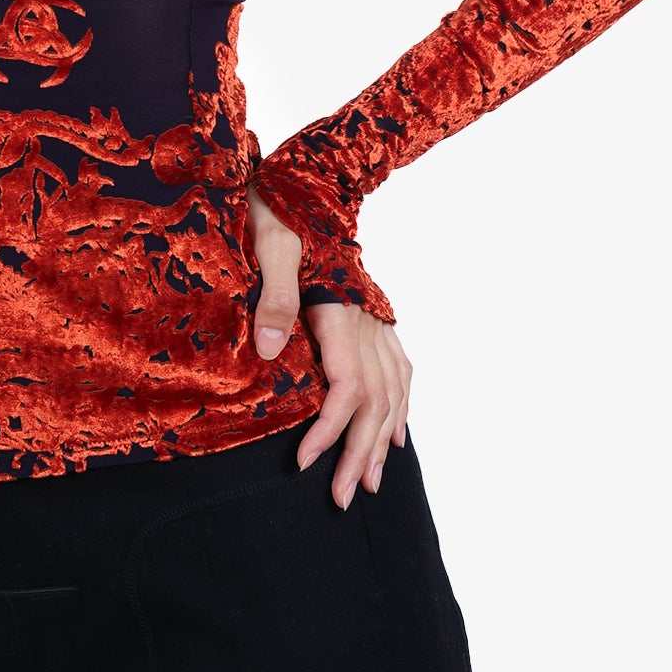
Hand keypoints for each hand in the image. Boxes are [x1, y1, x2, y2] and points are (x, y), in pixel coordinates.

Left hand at [246, 183, 411, 509]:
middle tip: (342, 498)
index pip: (345, 386)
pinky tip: (401, 432)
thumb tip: (267, 350)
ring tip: (371, 483)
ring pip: (393, 390)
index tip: (305, 463)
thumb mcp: (269, 242)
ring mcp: (376, 318)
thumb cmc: (281, 204)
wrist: (313, 173)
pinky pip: (401, 368)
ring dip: (383, 440)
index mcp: (340, 309)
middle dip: (358, 453)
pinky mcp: (374, 312)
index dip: (329, 430)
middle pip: (375, 401)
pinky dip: (403, 406)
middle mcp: (366, 320)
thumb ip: (273, 294)